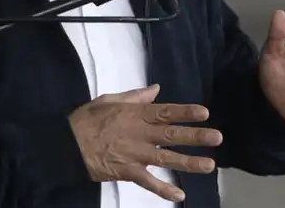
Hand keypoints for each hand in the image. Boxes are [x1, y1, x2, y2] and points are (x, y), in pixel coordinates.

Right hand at [69, 84, 220, 202]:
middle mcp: (139, 134)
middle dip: (195, 136)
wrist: (67, 144)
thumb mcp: (109, 100)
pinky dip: (163, 190)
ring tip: (209, 165)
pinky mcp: (127, 172)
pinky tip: (180, 195)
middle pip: (171, 135)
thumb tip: (156, 89)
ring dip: (188, 163)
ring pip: (166, 159)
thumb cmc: (87, 120)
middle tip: (217, 137)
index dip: (184, 112)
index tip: (204, 112)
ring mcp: (134, 154)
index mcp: (135, 114)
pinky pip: (148, 182)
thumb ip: (135, 97)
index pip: (164, 112)